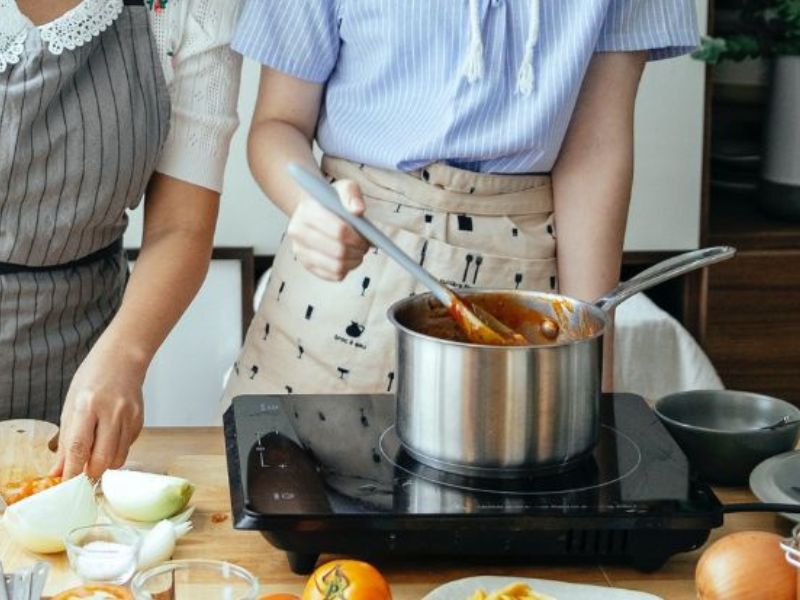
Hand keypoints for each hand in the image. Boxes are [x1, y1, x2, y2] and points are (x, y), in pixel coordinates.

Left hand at [51, 338, 145, 479]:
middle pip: (103, 459)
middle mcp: (112, 412)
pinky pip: (128, 447)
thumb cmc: (93, 378)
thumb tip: (60, 470)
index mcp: (88, 406)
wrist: (123, 358)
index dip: (73, 471)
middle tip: (82, 474)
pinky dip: (116, 450)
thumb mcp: (71, 405)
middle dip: (91, 473)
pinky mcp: (141, 421)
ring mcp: (130, 417)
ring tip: (96, 453)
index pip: (80, 447)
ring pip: (118, 458)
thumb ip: (67, 440)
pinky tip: (110, 437)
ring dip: (105, 464)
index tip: (67, 484)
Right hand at [287, 179, 370, 280]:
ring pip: (337, 266)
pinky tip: (349, 259)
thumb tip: (358, 209)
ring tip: (359, 252)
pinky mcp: (307, 265)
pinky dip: (347, 270)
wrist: (315, 211)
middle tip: (365, 246)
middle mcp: (298, 233)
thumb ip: (352, 194)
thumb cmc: (332, 200)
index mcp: (306, 212)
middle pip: (338, 250)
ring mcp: (300, 251)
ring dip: (354, 262)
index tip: (366, 237)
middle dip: (358, 250)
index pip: (338, 230)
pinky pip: (333, 276)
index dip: (358, 237)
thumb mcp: (344, 188)